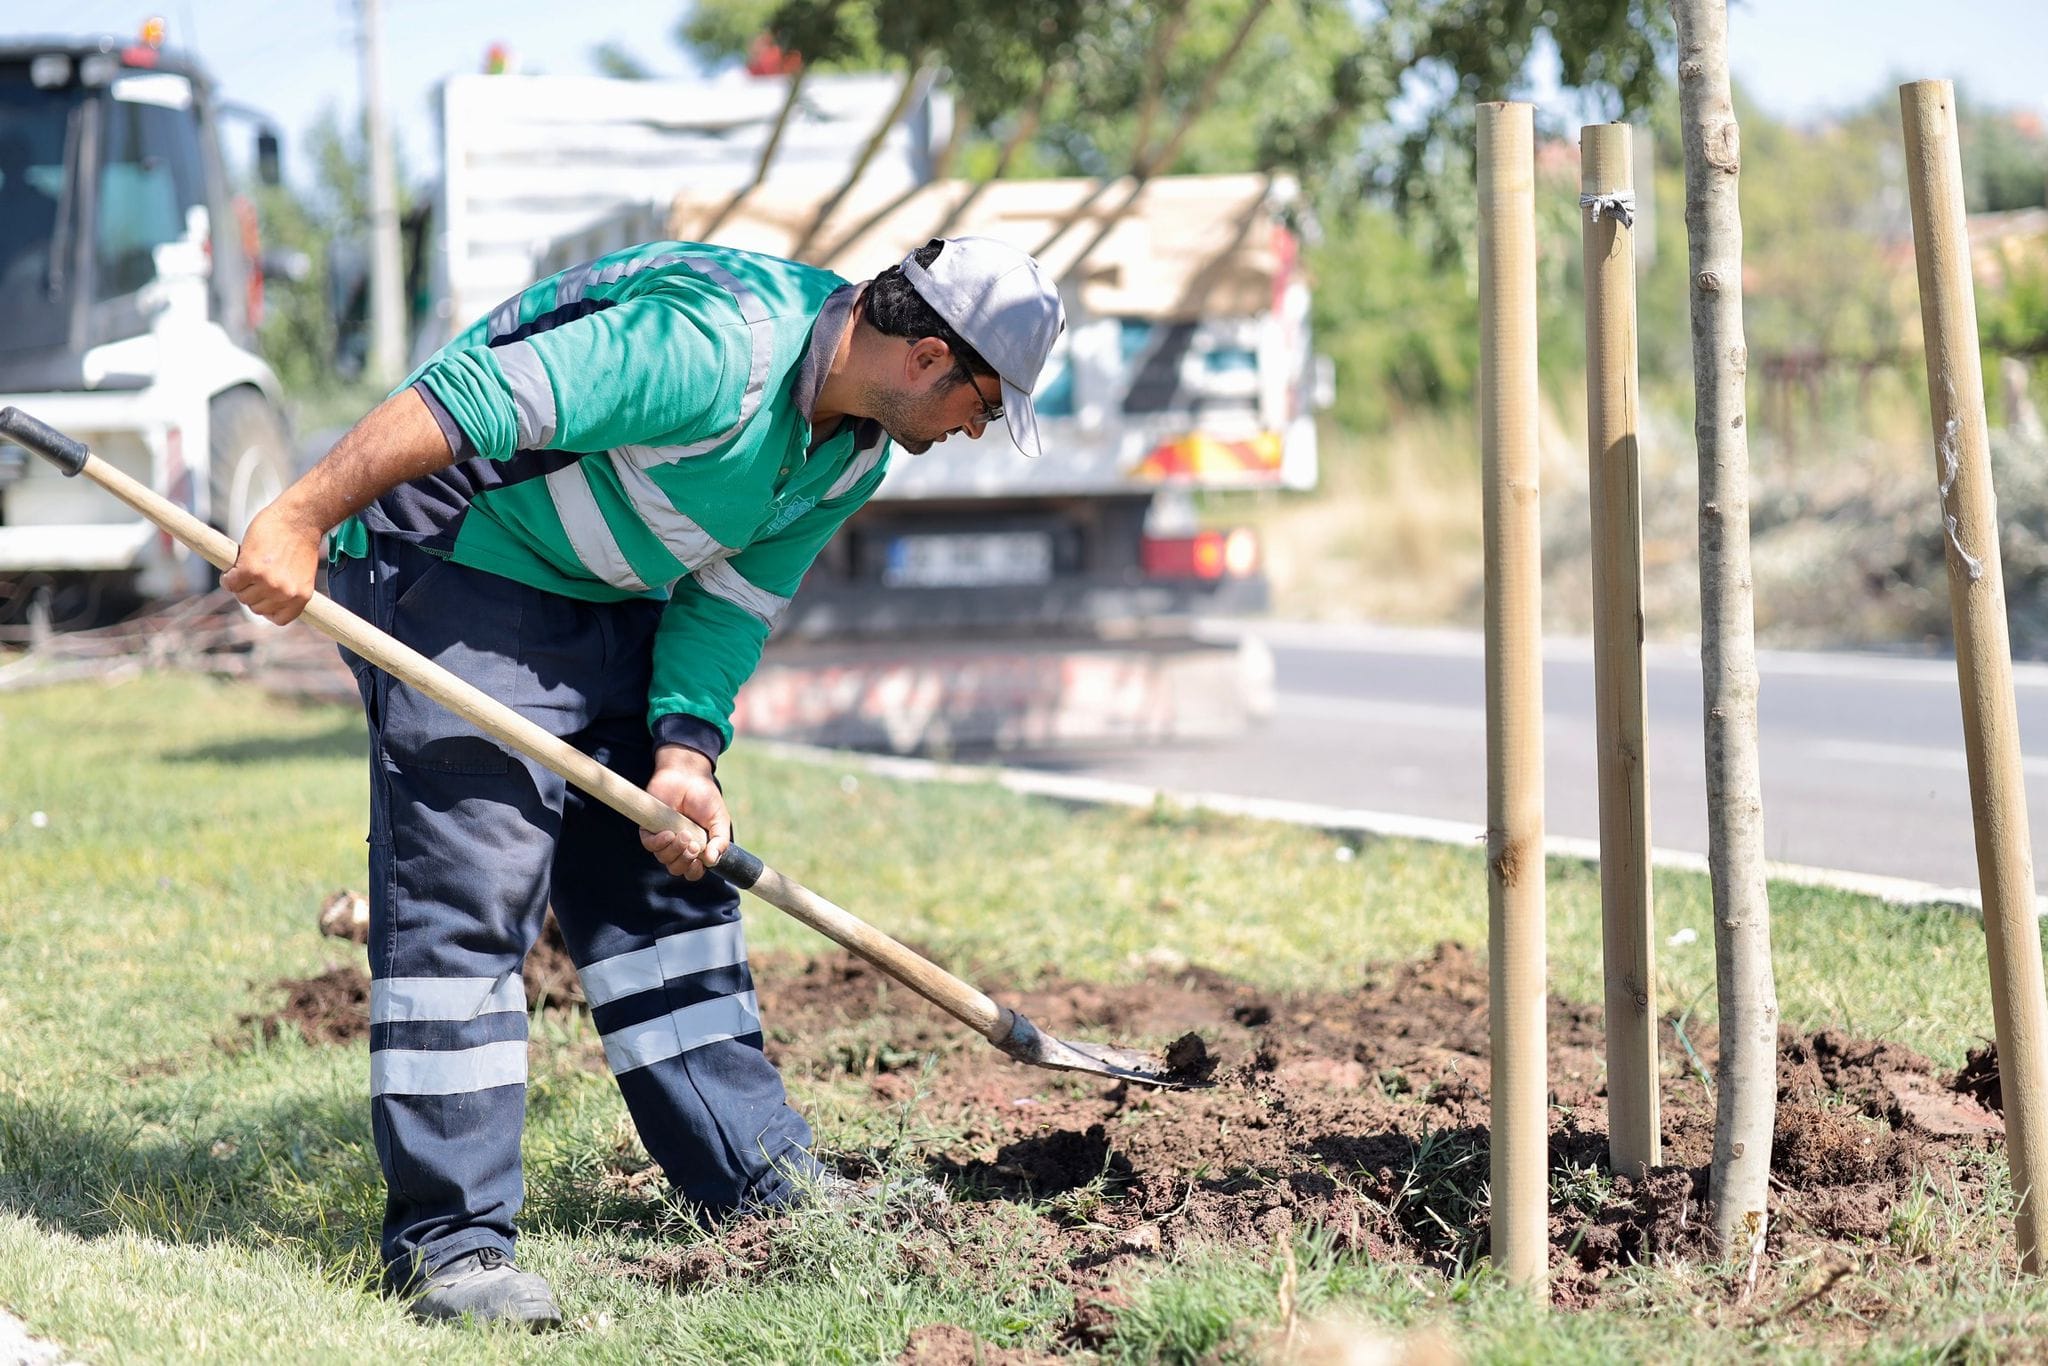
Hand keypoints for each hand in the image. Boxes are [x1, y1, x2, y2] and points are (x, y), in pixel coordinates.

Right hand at [221, 499, 323, 624]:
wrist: (299, 518)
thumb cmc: (299, 541)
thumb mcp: (299, 573)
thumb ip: (286, 588)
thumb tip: (263, 599)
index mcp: (300, 597)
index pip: (278, 618)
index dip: (267, 607)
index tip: (263, 596)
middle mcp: (285, 593)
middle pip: (255, 607)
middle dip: (251, 592)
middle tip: (252, 576)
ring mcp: (268, 583)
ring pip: (242, 596)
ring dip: (239, 585)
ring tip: (245, 568)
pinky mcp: (251, 570)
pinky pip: (230, 583)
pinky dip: (228, 577)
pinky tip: (233, 567)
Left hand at [639, 745, 729, 880]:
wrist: (687, 775)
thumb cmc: (705, 797)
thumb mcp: (719, 820)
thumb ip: (720, 841)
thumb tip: (712, 861)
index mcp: (696, 847)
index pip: (692, 871)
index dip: (695, 871)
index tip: (700, 861)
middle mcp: (678, 846)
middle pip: (676, 868)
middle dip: (685, 861)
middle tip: (692, 845)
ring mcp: (663, 837)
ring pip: (663, 858)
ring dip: (674, 851)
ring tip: (683, 834)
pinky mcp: (649, 828)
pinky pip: (650, 845)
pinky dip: (659, 843)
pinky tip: (668, 833)